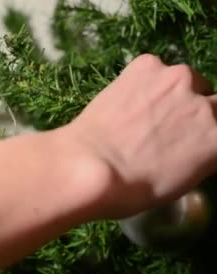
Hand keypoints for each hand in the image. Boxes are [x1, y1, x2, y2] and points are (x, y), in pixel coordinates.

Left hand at [67, 54, 216, 217]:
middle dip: (195, 112)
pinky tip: (124, 99)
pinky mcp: (147, 65)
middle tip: (167, 126)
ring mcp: (178, 79)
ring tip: (142, 111)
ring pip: (184, 81)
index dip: (207, 131)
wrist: (89, 165)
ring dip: (172, 93)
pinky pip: (153, 70)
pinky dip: (144, 81)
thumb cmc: (132, 188)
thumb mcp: (181, 182)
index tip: (193, 136)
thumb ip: (200, 155)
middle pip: (212, 102)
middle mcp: (206, 104)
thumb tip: (196, 144)